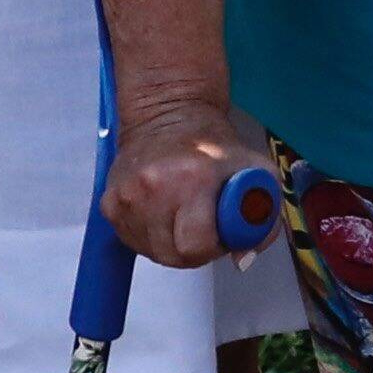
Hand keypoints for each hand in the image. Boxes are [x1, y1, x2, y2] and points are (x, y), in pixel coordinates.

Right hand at [100, 79, 281, 270]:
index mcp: (191, 179)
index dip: (214, 246)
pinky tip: (162, 212)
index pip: (196, 246)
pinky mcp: (109, 204)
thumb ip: (262, 214)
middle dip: (195, 248)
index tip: (221, 230)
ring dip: (172, 243)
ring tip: (183, 214)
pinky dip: (150, 236)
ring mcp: (126, 197)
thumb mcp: (255, 169)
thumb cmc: (212, 145)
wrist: (166, 115)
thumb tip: (243, 256)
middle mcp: (152, 188)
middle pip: (174, 256)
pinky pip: (133, 241)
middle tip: (204, 224)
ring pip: (153, 252)